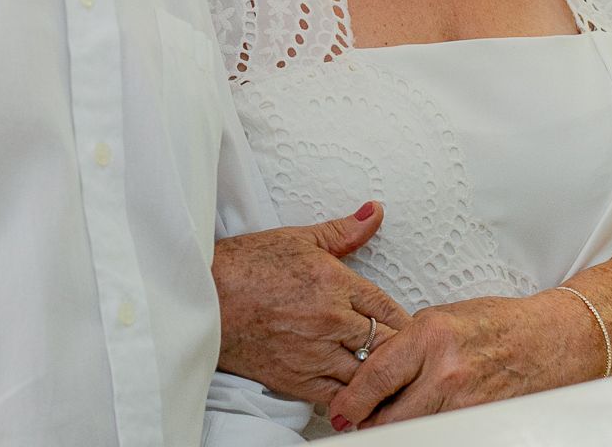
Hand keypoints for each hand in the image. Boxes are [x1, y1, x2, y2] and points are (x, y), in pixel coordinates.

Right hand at [212, 203, 411, 405]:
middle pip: (384, 342)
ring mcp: (315, 353)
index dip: (401, 319)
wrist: (205, 300)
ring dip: (377, 374)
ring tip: (385, 376)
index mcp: (335, 282)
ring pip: (366, 374)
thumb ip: (343, 232)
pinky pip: (338, 397)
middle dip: (396, 348)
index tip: (406, 326)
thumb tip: (374, 213)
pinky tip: (356, 393)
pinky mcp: (296, 379)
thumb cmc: (245, 267)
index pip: (386, 307)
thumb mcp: (298, 239)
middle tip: (404, 353)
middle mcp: (331, 320)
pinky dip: (351, 398)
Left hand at [326, 292, 591, 430]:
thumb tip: (372, 368)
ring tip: (389, 420)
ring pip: (411, 430)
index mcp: (432, 335)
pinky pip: (439, 433)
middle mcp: (447, 371)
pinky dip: (426, 429)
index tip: (340, 409)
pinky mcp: (479, 422)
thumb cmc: (499, 324)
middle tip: (356, 421)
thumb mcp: (443, 317)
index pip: (375, 376)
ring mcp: (465, 402)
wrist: (548, 341)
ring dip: (395, 427)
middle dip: (367, 422)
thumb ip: (406, 343)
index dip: (350, 400)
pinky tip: (422, 421)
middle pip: (388, 415)